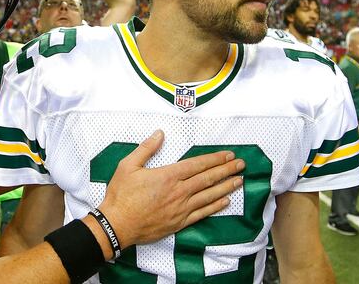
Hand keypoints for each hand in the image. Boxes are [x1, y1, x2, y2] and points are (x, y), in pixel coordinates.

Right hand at [98, 130, 244, 248]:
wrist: (117, 225)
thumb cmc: (121, 195)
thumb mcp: (127, 166)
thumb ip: (146, 149)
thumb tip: (159, 133)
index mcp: (168, 176)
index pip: (197, 165)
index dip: (214, 159)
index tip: (228, 155)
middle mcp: (179, 191)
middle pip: (208, 179)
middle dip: (226, 170)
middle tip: (241, 164)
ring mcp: (181, 208)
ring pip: (209, 196)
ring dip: (226, 187)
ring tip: (239, 181)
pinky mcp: (179, 222)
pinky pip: (202, 213)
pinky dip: (215, 207)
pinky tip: (225, 201)